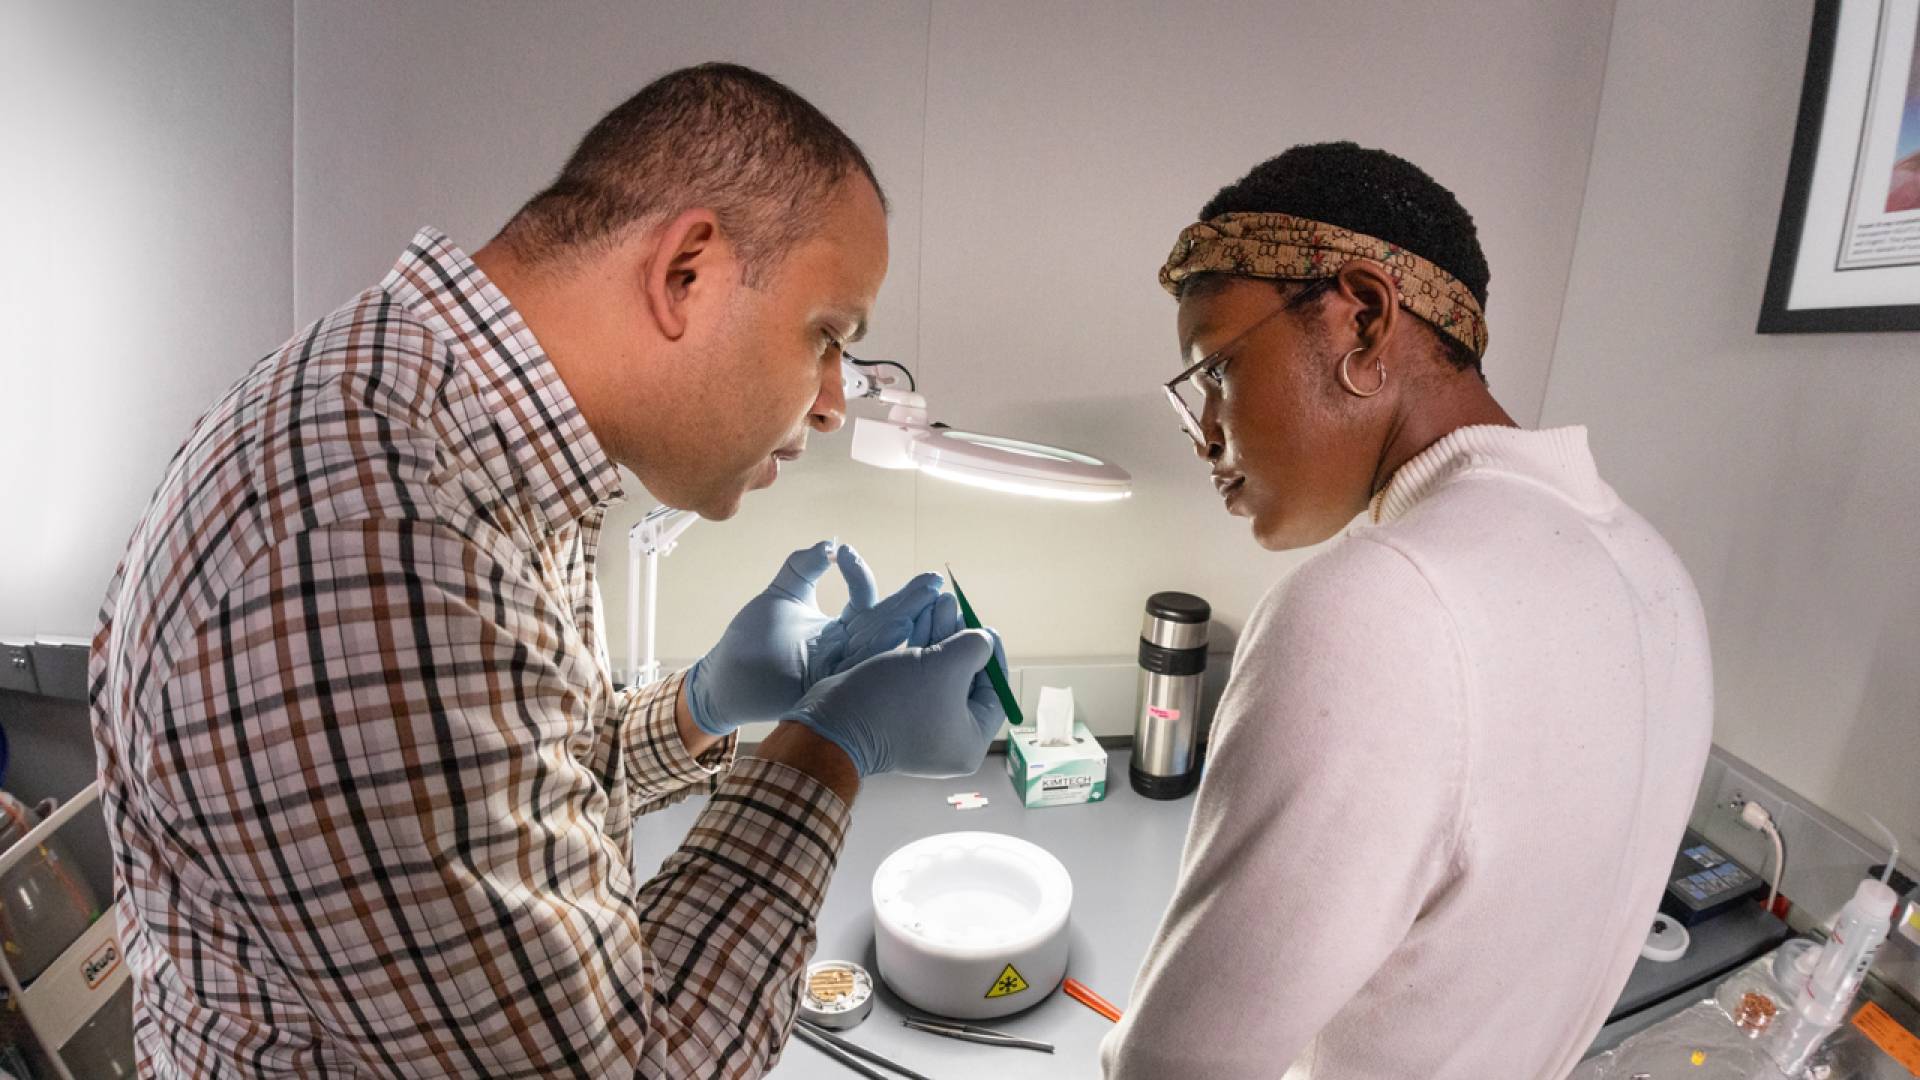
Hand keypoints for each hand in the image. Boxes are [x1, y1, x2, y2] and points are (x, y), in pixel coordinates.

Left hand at [684, 542, 945, 734]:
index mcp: (840, 630)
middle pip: (887, 622)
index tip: (843, 551)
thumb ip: (804, 566)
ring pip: (885, 642)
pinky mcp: (836, 683)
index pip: (865, 600)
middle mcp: (849, 649)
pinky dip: (887, 646)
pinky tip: (902, 625)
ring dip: (909, 620)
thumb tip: (828, 543)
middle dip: (913, 602)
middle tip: (935, 581)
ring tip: (929, 597)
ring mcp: (844, 668)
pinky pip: (867, 664)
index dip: (859, 575)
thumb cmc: (750, 639)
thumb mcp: (783, 593)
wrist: (727, 675)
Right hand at [783, 628, 1009, 777]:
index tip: (985, 628)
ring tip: (940, 602)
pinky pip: (917, 678)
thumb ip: (974, 648)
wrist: (833, 722)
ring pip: (939, 674)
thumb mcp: (946, 667)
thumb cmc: (895, 700)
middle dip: (960, 638)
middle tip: (955, 606)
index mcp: (969, 741)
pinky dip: (920, 649)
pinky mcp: (897, 713)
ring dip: (940, 636)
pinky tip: (920, 617)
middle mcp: (949, 739)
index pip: (996, 694)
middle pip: (966, 681)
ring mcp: (921, 727)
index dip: (993, 655)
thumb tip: (984, 640)